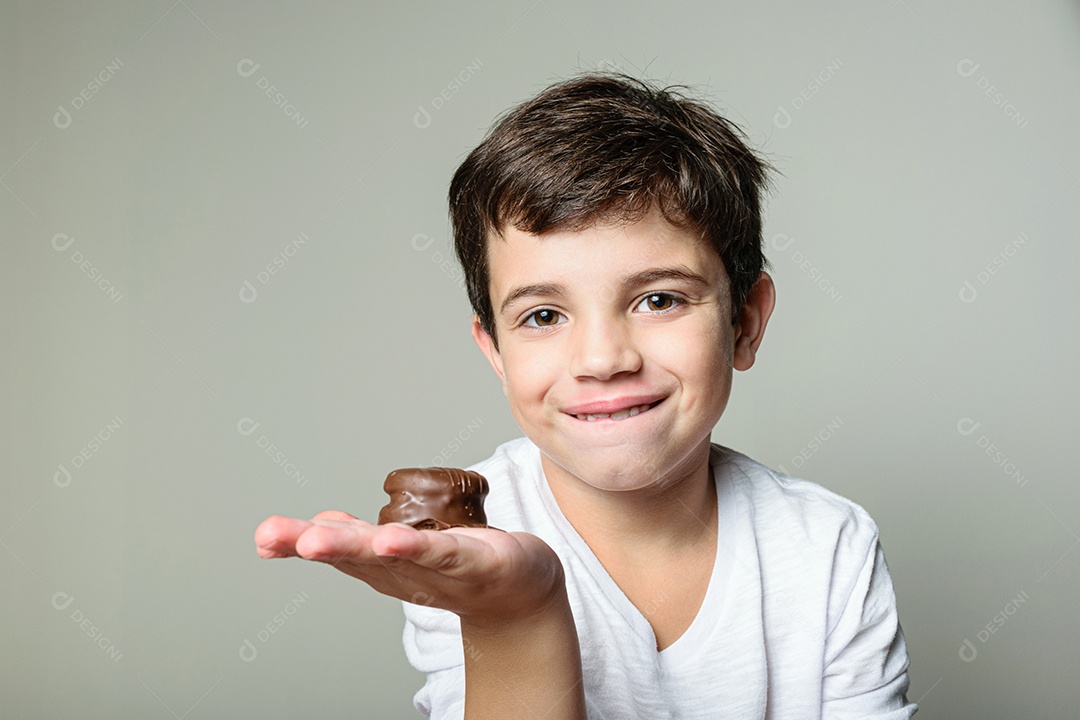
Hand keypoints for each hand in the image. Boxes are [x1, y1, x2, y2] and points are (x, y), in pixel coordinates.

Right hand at [254, 511, 564, 626]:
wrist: (521, 593)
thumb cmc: (459, 564)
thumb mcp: (402, 548)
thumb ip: (362, 538)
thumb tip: (316, 524)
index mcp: (382, 562)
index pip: (336, 546)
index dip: (296, 539)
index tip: (263, 536)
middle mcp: (402, 568)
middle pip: (354, 552)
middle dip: (312, 544)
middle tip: (270, 536)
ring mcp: (436, 566)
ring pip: (389, 553)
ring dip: (352, 547)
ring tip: (316, 540)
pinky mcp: (474, 559)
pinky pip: (441, 551)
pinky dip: (414, 546)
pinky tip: (390, 539)